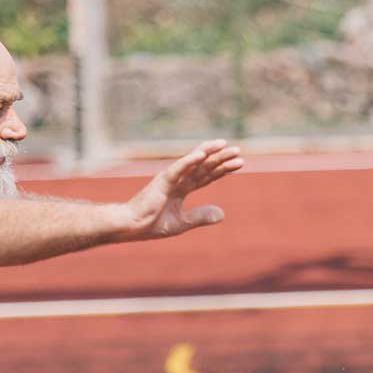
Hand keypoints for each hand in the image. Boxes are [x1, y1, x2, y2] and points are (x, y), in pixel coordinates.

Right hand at [127, 139, 244, 237]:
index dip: (223, 169)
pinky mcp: (162, 180)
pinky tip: (203, 154)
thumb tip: (223, 213)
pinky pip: (178, 168)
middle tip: (238, 151)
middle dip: (221, 159)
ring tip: (225, 145)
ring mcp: (171, 178)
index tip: (240, 163)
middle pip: (204, 166)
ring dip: (209, 153)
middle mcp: (179, 179)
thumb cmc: (152, 224)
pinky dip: (190, 160)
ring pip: (194, 163)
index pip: (207, 176)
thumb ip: (201, 216)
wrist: (132, 226)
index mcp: (183, 188)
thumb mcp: (182, 223)